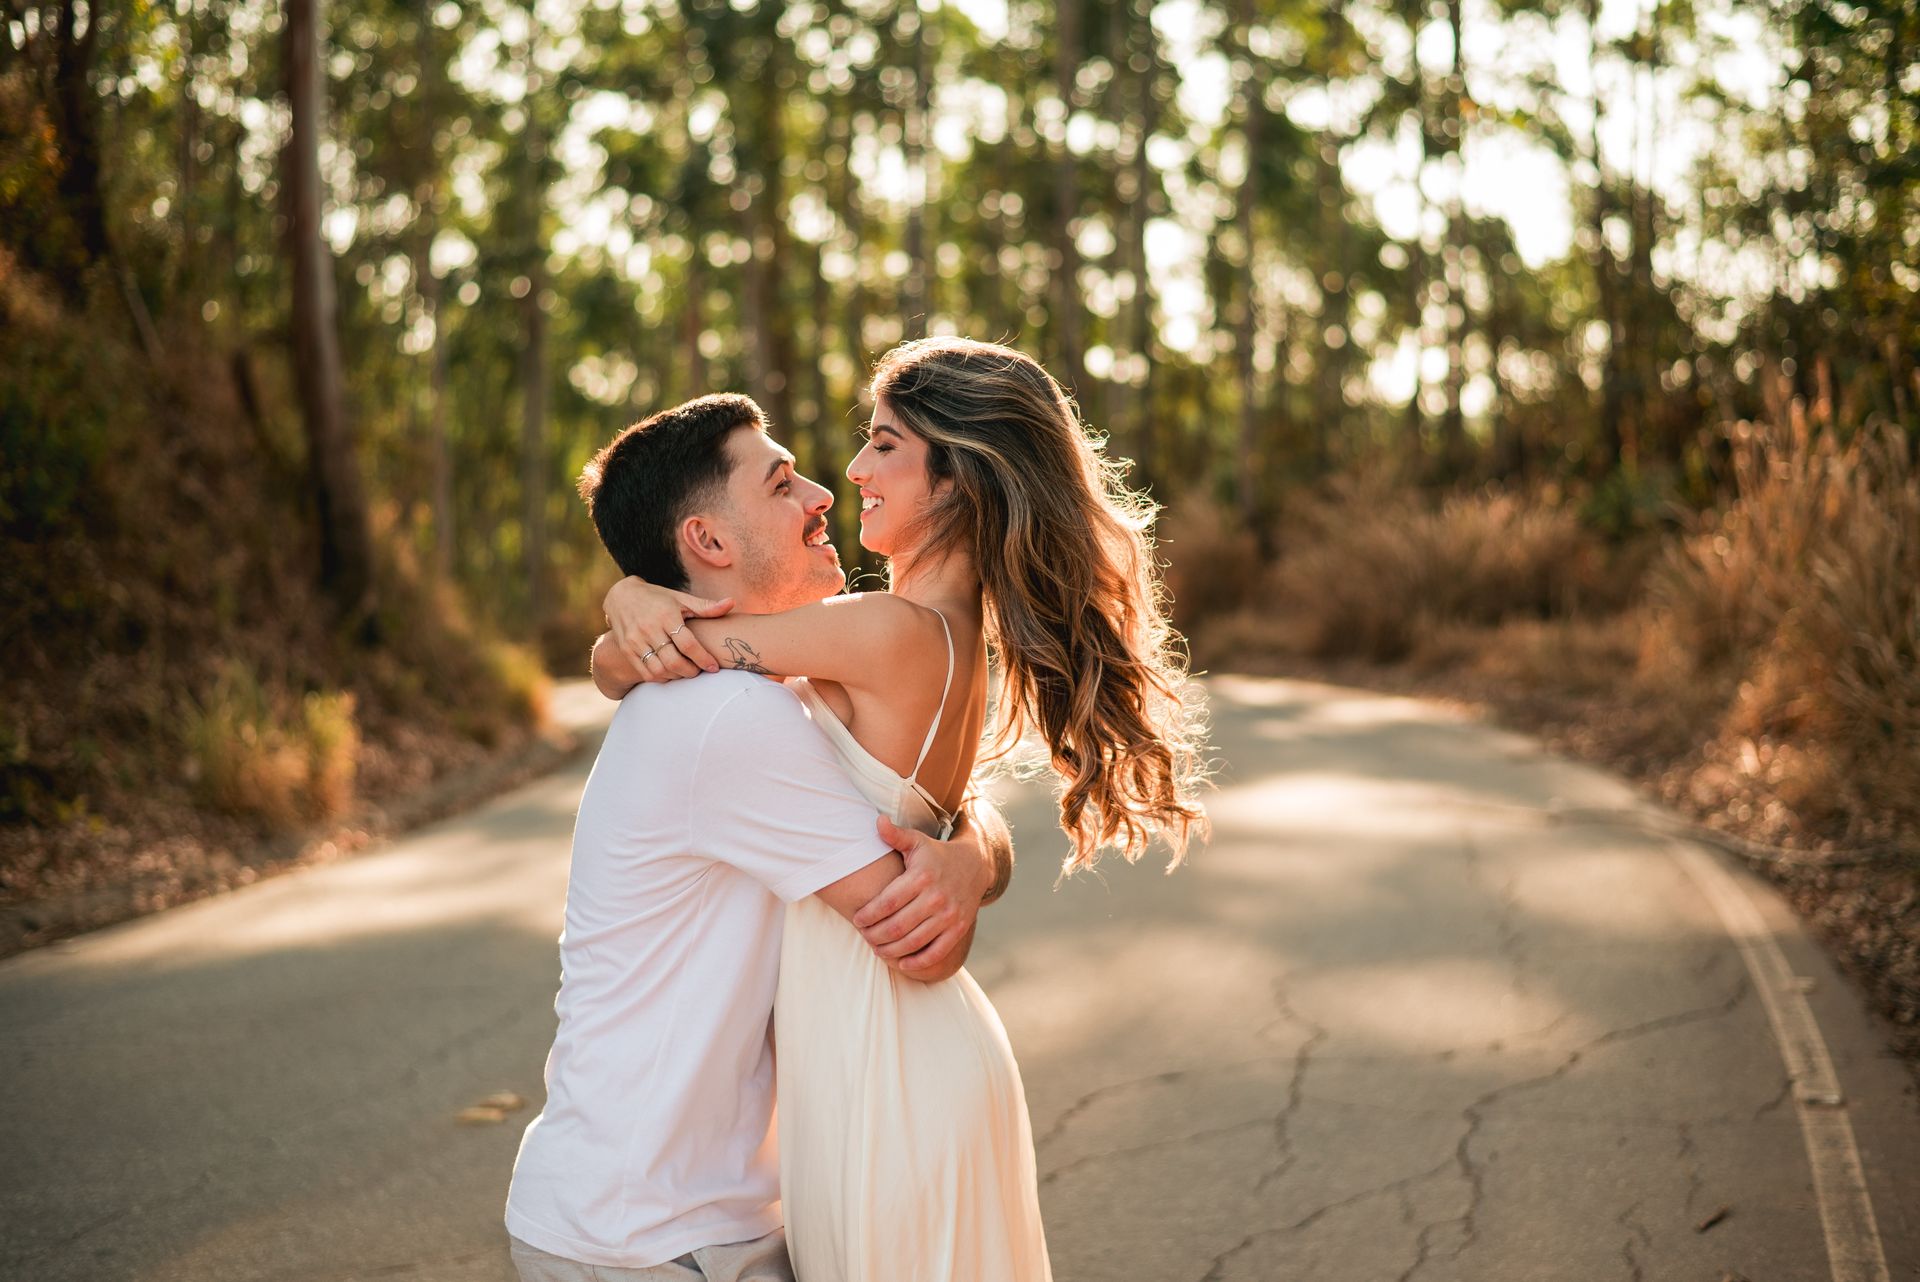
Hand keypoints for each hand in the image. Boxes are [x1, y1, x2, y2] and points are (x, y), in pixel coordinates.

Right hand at [603, 576, 732, 681]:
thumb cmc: (658, 599)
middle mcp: (649, 628)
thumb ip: (706, 606)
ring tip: (686, 672)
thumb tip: (732, 603)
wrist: (621, 596)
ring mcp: (635, 640)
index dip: (703, 658)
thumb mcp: (681, 599)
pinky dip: (661, 678)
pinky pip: (646, 672)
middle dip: (691, 671)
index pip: (688, 644)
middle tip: (699, 672)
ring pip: (659, 670)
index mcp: (666, 615)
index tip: (714, 667)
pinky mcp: (626, 650)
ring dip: (676, 676)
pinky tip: (670, 673)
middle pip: (673, 661)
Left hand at [854, 815, 991, 979]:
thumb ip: (895, 835)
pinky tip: (902, 962)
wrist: (975, 865)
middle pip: (897, 926)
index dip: (869, 915)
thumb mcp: (917, 841)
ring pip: (913, 942)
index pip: (888, 902)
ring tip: (877, 949)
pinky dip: (917, 962)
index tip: (857, 920)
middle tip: (864, 937)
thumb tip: (877, 821)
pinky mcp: (959, 929)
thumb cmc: (935, 854)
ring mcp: (949, 915)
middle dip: (875, 936)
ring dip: (891, 951)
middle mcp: (936, 897)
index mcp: (922, 876)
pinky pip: (936, 952)